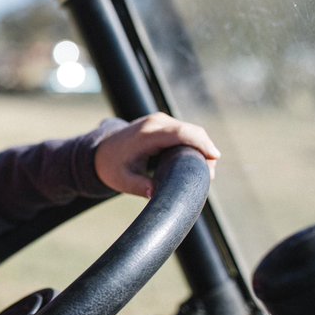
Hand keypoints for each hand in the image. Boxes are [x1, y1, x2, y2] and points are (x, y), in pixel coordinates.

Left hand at [95, 112, 219, 197]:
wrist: (100, 152)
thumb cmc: (111, 167)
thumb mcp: (122, 180)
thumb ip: (139, 186)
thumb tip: (156, 194)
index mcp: (146, 134)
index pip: (180, 133)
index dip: (200, 143)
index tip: (214, 157)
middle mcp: (156, 122)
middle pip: (191, 130)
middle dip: (206, 149)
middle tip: (210, 176)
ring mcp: (160, 121)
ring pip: (191, 131)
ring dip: (202, 148)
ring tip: (206, 172)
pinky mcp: (164, 125)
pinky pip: (185, 132)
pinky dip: (195, 145)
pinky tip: (198, 162)